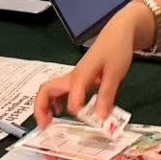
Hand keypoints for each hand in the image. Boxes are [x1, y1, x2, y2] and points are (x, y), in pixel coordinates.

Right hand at [33, 3, 147, 126]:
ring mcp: (74, 77)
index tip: (82, 119)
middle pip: (47, 90)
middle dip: (41, 108)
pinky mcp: (79, 79)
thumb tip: (100, 118)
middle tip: (45, 127)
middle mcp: (73, 77)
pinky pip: (62, 92)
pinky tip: (65, 113)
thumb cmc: (117, 50)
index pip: (72, 92)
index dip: (75, 107)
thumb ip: (107, 95)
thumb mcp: (116, 73)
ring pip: (52, 91)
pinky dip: (58, 103)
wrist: (118, 32)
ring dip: (46, 107)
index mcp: (81, 74)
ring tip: (51, 124)